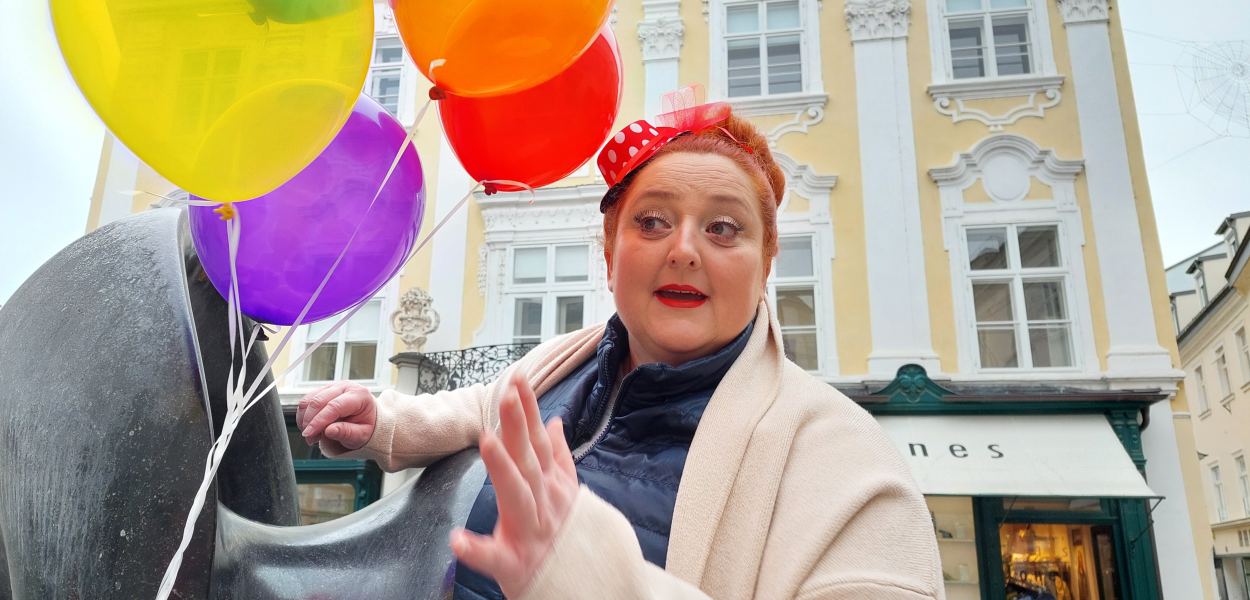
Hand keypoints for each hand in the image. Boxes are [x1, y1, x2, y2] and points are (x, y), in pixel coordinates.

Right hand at [296, 382, 377, 450]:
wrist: (365, 419)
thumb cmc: (364, 427)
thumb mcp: (361, 435)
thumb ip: (346, 433)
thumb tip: (329, 431)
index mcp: (359, 395)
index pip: (335, 406)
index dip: (319, 421)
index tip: (309, 434)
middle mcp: (345, 386)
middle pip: (318, 401)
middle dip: (309, 422)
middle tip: (310, 439)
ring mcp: (332, 386)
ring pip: (308, 400)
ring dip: (305, 420)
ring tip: (313, 436)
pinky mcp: (322, 390)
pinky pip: (305, 401)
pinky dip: (303, 416)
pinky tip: (310, 428)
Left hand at [451, 370, 578, 598]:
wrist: (588, 589)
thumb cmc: (569, 541)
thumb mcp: (568, 495)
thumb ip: (559, 458)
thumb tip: (553, 422)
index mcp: (551, 488)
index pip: (537, 441)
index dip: (527, 410)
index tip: (516, 379)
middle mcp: (544, 505)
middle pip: (529, 459)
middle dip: (518, 425)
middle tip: (507, 394)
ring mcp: (531, 534)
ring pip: (517, 497)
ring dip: (503, 469)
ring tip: (487, 441)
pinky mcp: (516, 566)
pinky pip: (494, 559)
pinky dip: (477, 550)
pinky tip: (457, 539)